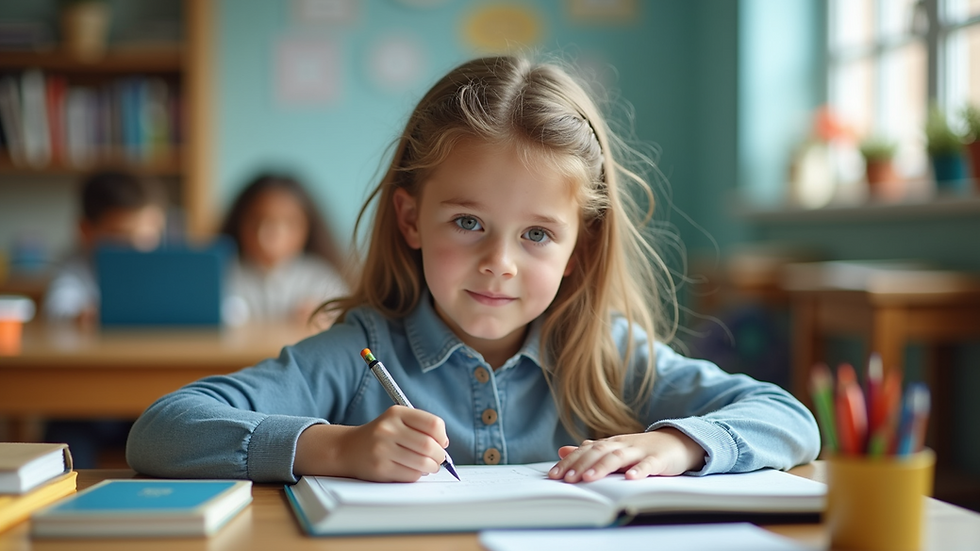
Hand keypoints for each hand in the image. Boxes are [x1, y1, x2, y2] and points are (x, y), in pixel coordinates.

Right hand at [294, 406, 448, 481]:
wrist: (347, 449)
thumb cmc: (379, 436)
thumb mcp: (396, 420)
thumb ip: (420, 426)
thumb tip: (444, 444)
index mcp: (396, 413)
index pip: (433, 424)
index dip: (442, 436)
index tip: (441, 442)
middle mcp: (388, 429)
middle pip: (429, 446)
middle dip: (440, 456)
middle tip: (438, 459)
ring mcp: (383, 449)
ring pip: (422, 463)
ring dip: (431, 467)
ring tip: (428, 466)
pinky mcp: (380, 468)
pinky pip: (411, 475)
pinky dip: (417, 475)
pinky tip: (413, 470)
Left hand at [547, 428, 705, 482]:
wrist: (676, 442)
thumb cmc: (641, 449)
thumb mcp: (613, 449)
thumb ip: (589, 451)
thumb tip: (562, 451)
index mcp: (610, 443)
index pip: (585, 451)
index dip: (569, 462)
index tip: (554, 475)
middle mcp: (622, 445)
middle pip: (599, 453)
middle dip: (581, 465)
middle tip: (567, 479)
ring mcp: (640, 451)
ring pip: (619, 457)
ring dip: (603, 467)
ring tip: (589, 477)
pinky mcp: (658, 459)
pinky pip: (649, 465)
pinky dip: (639, 470)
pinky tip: (630, 478)